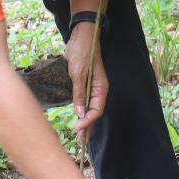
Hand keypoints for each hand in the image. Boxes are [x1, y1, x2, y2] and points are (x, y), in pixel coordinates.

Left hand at [65, 21, 106, 140]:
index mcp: (101, 88)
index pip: (97, 110)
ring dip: (84, 122)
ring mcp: (91, 87)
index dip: (88, 121)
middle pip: (94, 113)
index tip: (77, 128)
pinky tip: (77, 119)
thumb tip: (80, 113)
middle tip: (80, 141)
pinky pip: (83, 101)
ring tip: (79, 135)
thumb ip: (79, 93)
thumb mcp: (79, 73)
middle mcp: (97, 90)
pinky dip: (80, 111)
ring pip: (89, 109)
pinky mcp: (83, 84)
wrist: (80, 37)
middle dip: (88, 127)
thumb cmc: (82, 52)